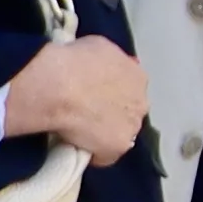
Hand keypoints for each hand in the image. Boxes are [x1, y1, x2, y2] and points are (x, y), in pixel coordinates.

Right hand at [0, 31, 146, 164]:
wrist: (60, 87)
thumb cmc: (75, 60)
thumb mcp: (98, 46)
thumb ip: (111, 60)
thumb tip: (109, 68)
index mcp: (138, 77)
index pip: (131, 86)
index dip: (113, 89)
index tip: (96, 91)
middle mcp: (142, 103)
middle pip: (130, 110)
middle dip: (114, 111)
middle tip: (88, 109)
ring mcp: (131, 128)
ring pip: (120, 133)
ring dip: (106, 132)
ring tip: (81, 129)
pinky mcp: (116, 149)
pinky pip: (105, 155)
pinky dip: (94, 153)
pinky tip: (78, 145)